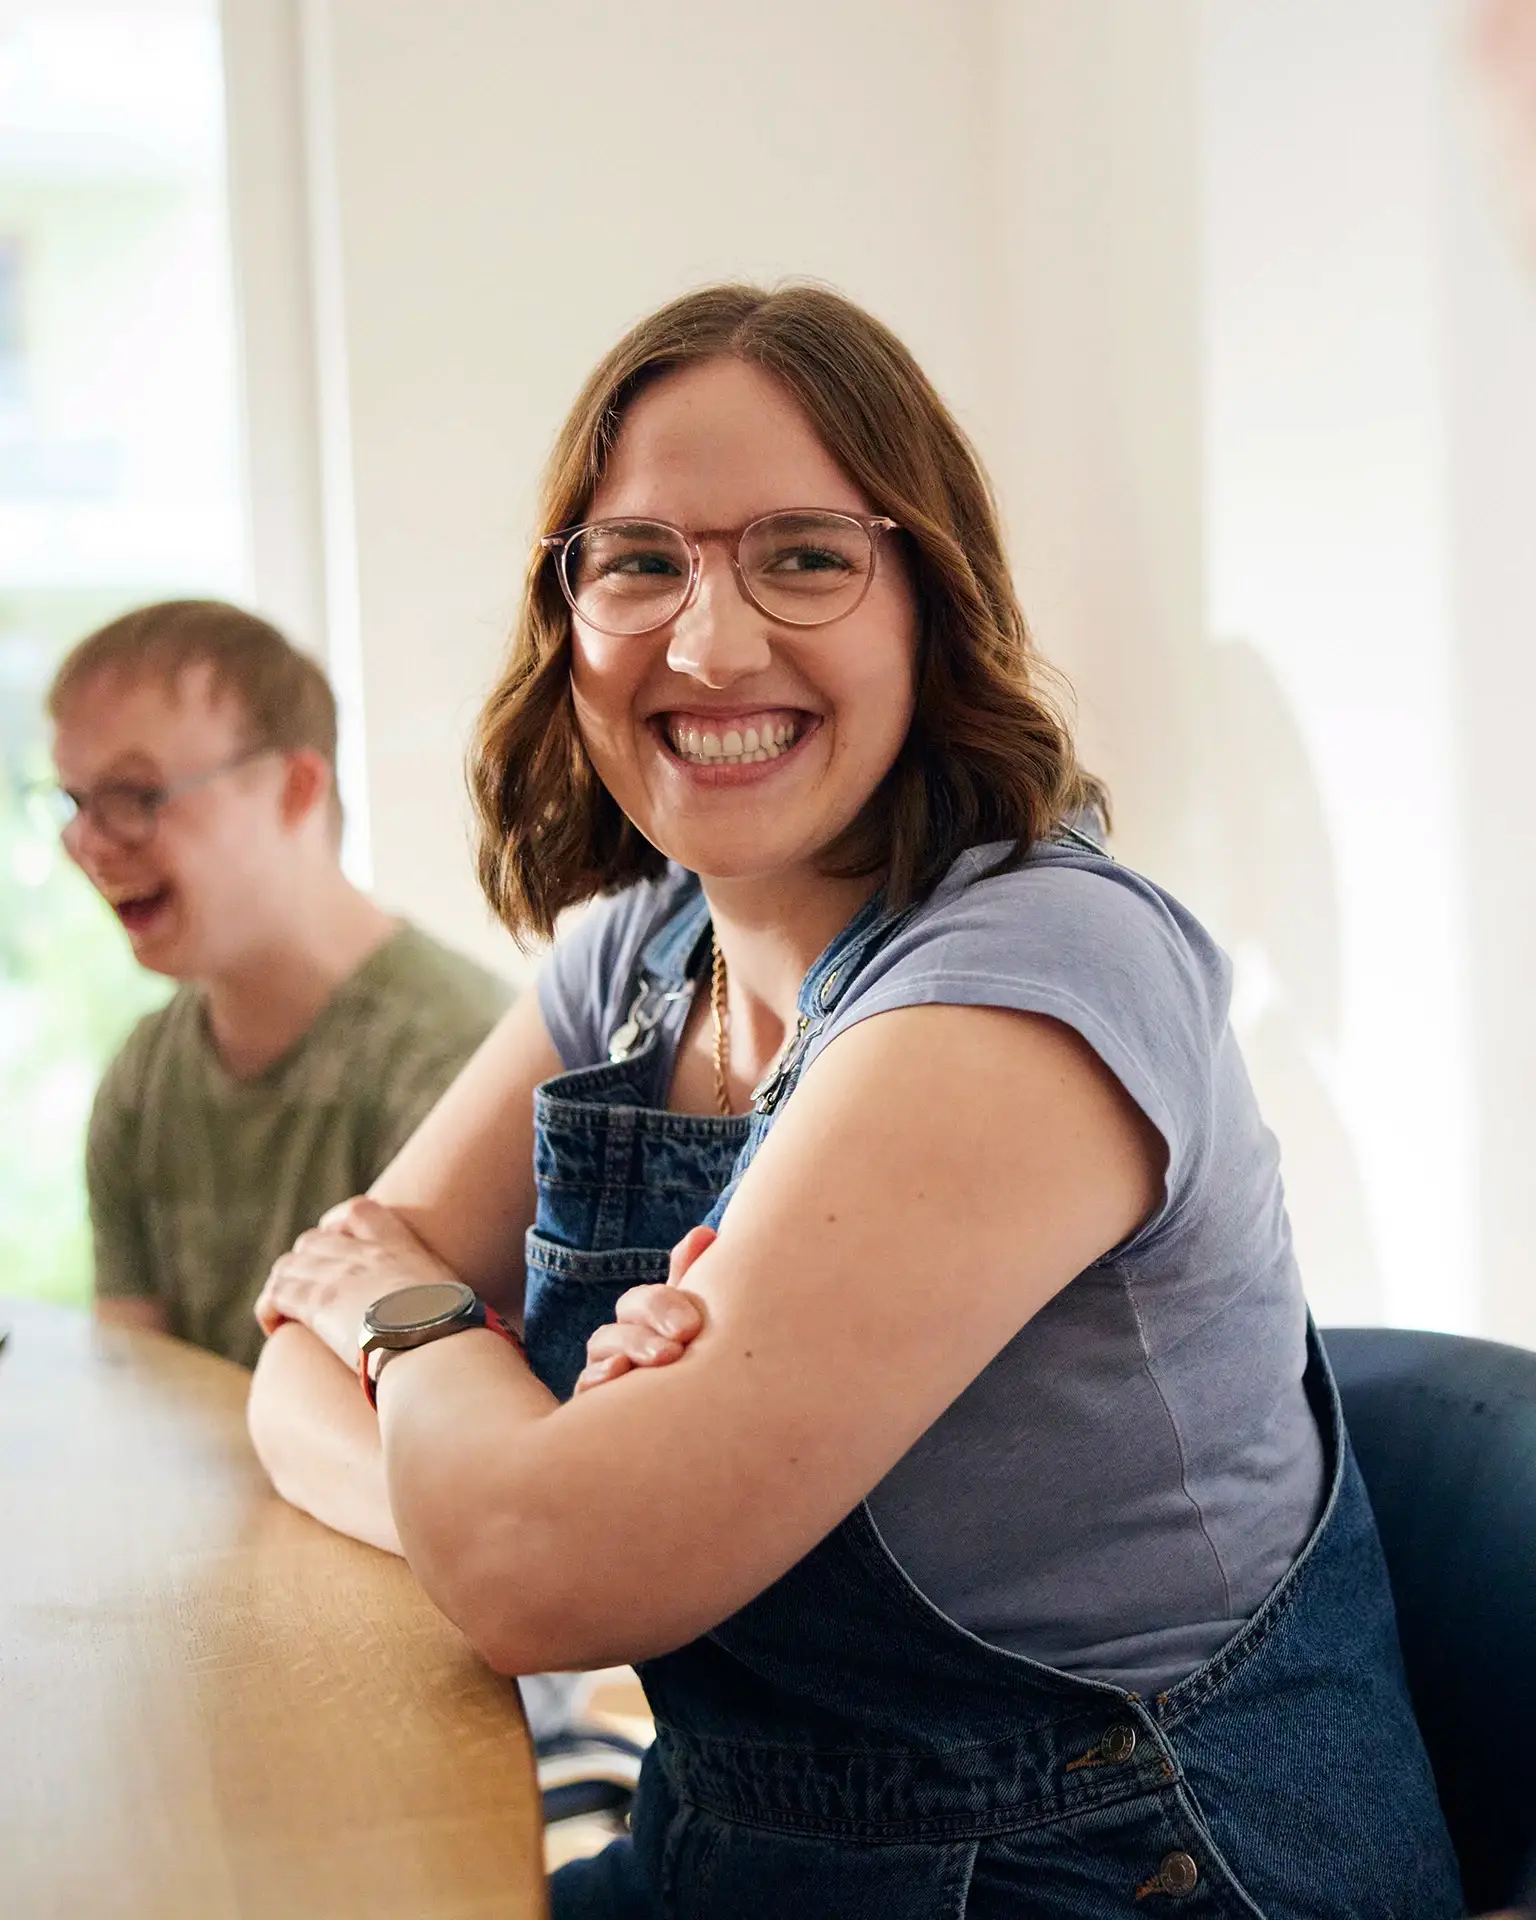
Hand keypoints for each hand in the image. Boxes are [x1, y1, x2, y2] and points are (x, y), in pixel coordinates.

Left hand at [255, 1195, 460, 1369]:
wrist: (440, 1349)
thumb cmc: (459, 1339)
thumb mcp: (458, 1306)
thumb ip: (447, 1305)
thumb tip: (471, 1330)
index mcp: (402, 1248)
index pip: (361, 1212)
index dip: (338, 1225)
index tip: (335, 1243)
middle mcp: (367, 1256)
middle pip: (314, 1240)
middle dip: (305, 1263)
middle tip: (309, 1292)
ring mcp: (340, 1277)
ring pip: (289, 1266)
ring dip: (284, 1286)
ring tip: (287, 1311)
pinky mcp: (318, 1304)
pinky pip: (277, 1295)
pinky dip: (270, 1308)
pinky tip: (275, 1327)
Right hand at [573, 1224, 713, 1394]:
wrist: (678, 1428)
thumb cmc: (686, 1366)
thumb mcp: (691, 1323)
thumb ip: (692, 1280)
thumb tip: (704, 1233)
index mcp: (645, 1320)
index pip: (643, 1300)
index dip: (663, 1304)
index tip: (692, 1326)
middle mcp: (620, 1341)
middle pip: (623, 1317)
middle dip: (651, 1321)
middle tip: (684, 1338)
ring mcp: (603, 1371)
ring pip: (604, 1347)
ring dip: (632, 1346)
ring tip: (665, 1357)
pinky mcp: (592, 1406)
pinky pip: (584, 1387)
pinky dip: (599, 1378)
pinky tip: (620, 1374)